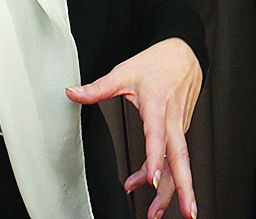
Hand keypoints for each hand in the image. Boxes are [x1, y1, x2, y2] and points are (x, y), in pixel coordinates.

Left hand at [67, 37, 202, 218]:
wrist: (184, 52)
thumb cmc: (156, 62)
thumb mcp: (124, 71)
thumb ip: (98, 87)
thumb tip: (71, 93)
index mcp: (157, 103)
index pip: (156, 135)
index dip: (154, 158)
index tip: (152, 180)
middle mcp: (171, 119)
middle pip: (180, 158)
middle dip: (183, 187)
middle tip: (184, 212)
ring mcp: (178, 126)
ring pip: (178, 162)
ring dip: (173, 190)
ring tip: (158, 214)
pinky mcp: (179, 129)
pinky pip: (172, 156)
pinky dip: (161, 173)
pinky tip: (147, 186)